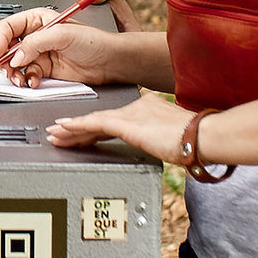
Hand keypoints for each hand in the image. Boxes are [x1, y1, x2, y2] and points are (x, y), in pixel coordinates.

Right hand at [0, 6, 123, 86]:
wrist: (110, 62)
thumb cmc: (94, 41)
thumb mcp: (62, 35)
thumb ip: (35, 43)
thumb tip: (16, 56)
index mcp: (38, 20)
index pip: (9, 27)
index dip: (0, 40)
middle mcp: (37, 36)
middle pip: (8, 47)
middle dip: (5, 60)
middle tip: (7, 70)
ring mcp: (40, 54)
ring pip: (16, 64)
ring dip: (15, 73)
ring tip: (20, 79)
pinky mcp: (46, 70)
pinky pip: (28, 75)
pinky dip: (28, 80)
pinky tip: (34, 82)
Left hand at [47, 93, 193, 163]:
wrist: (203, 136)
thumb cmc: (197, 139)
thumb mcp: (177, 139)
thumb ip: (165, 141)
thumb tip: (169, 151)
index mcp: (148, 108)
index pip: (115, 119)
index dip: (96, 127)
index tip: (84, 132)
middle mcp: (137, 107)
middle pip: (101, 120)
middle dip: (78, 128)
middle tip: (60, 132)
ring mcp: (130, 114)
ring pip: (92, 122)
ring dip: (71, 130)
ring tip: (55, 135)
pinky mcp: (126, 122)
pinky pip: (93, 124)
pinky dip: (76, 127)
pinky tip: (64, 130)